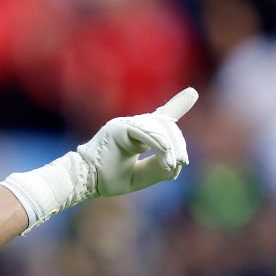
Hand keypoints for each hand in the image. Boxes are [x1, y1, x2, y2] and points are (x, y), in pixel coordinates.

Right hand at [0, 87, 198, 232]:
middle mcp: (133, 126)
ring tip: (173, 164)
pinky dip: (158, 144)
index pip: (161, 119)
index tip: (193, 93)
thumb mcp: (140, 177)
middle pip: (165, 124)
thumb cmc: (107, 179)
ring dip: (170, 146)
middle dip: (178, 142)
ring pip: (158, 126)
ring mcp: (125, 124)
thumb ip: (159, 169)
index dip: (178, 105)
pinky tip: (167, 156)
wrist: (83, 181)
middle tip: (182, 162)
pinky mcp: (118, 128)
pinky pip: (145, 133)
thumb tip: (178, 163)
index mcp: (138, 136)